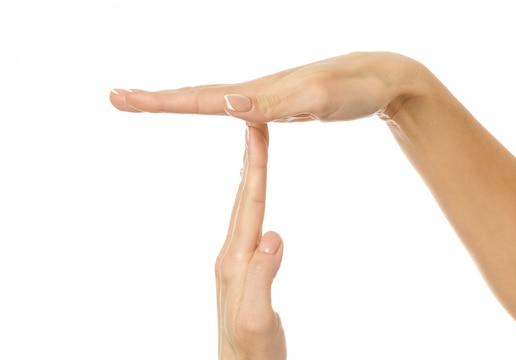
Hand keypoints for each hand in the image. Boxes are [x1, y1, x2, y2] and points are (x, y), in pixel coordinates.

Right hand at [109, 51, 423, 122]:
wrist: (383, 79)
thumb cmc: (357, 88)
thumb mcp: (319, 97)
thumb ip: (276, 103)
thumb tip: (228, 104)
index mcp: (261, 92)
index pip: (202, 98)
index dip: (162, 101)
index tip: (123, 99)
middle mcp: (258, 91)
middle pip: (199, 95)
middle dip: (157, 99)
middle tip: (118, 99)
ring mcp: (269, 97)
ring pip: (216, 100)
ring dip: (180, 101)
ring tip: (150, 103)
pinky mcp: (282, 104)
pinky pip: (239, 107)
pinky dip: (217, 108)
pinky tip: (217, 109)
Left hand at [216, 123, 285, 359]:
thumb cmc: (254, 352)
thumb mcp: (258, 317)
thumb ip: (262, 275)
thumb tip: (273, 235)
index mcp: (236, 262)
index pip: (249, 207)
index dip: (255, 169)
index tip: (256, 132)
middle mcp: (230, 259)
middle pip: (243, 203)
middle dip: (250, 164)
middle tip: (255, 128)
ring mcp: (235, 268)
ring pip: (244, 216)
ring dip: (250, 183)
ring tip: (254, 158)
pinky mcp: (243, 278)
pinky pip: (248, 233)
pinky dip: (253, 210)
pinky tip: (256, 210)